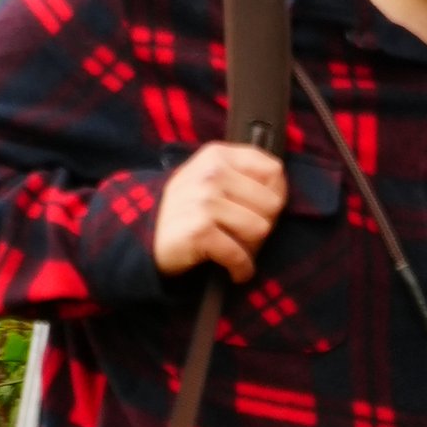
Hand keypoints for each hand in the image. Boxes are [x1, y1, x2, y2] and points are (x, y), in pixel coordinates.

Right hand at [152, 140, 287, 283]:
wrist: (145, 237)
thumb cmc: (187, 210)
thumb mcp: (209, 178)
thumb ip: (242, 174)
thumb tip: (281, 189)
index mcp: (218, 155)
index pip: (273, 171)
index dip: (275, 195)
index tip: (263, 210)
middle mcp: (212, 173)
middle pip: (271, 204)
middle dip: (263, 225)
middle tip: (243, 236)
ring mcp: (205, 202)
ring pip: (260, 229)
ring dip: (252, 248)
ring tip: (235, 249)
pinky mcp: (200, 232)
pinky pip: (240, 255)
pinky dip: (240, 269)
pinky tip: (233, 271)